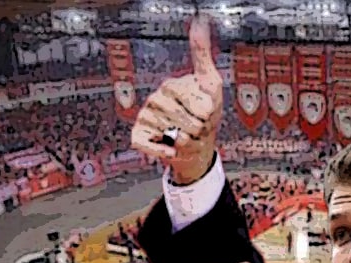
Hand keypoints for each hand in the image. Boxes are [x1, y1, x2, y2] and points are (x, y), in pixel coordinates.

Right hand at [130, 15, 222, 183]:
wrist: (199, 145)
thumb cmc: (206, 115)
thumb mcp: (212, 84)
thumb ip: (204, 56)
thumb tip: (199, 23)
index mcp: (171, 85)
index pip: (191, 99)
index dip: (205, 111)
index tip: (206, 110)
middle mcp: (156, 98)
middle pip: (184, 118)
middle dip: (197, 127)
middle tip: (197, 125)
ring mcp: (146, 116)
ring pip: (170, 132)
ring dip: (185, 140)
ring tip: (185, 134)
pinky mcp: (138, 134)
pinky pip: (149, 144)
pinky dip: (164, 151)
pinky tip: (170, 146)